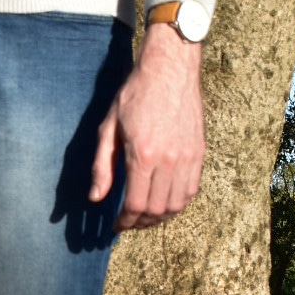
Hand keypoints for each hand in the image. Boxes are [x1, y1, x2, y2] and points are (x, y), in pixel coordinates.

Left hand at [89, 23, 205, 230]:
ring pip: (176, 204)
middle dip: (141, 223)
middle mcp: (168, 160)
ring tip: (146, 217)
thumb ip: (102, 166)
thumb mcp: (109, 128)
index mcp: (143, 155)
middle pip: (156, 209)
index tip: (117, 225)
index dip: (125, 222)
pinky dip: (178, 203)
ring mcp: (187, 157)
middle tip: (130, 223)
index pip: (136, 204)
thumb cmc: (135, 95)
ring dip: (160, 217)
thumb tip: (96, 198)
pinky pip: (191, 190)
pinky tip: (165, 202)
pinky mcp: (199, 152)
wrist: (170, 68)